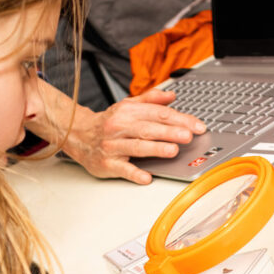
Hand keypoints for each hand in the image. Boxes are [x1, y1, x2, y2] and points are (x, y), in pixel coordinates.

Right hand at [63, 87, 206, 184]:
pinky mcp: (106, 164)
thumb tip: (172, 96)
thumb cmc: (107, 123)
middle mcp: (119, 127)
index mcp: (127, 111)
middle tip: (188, 135)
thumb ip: (150, 100)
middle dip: (170, 132)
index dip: (180, 119)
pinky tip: (147, 177)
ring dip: (155, 149)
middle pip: (148, 129)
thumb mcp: (126, 105)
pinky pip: (122, 169)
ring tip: (173, 151)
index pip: (158, 114)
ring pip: (136, 147)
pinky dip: (134, 173)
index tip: (197, 126)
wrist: (77, 135)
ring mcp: (112, 146)